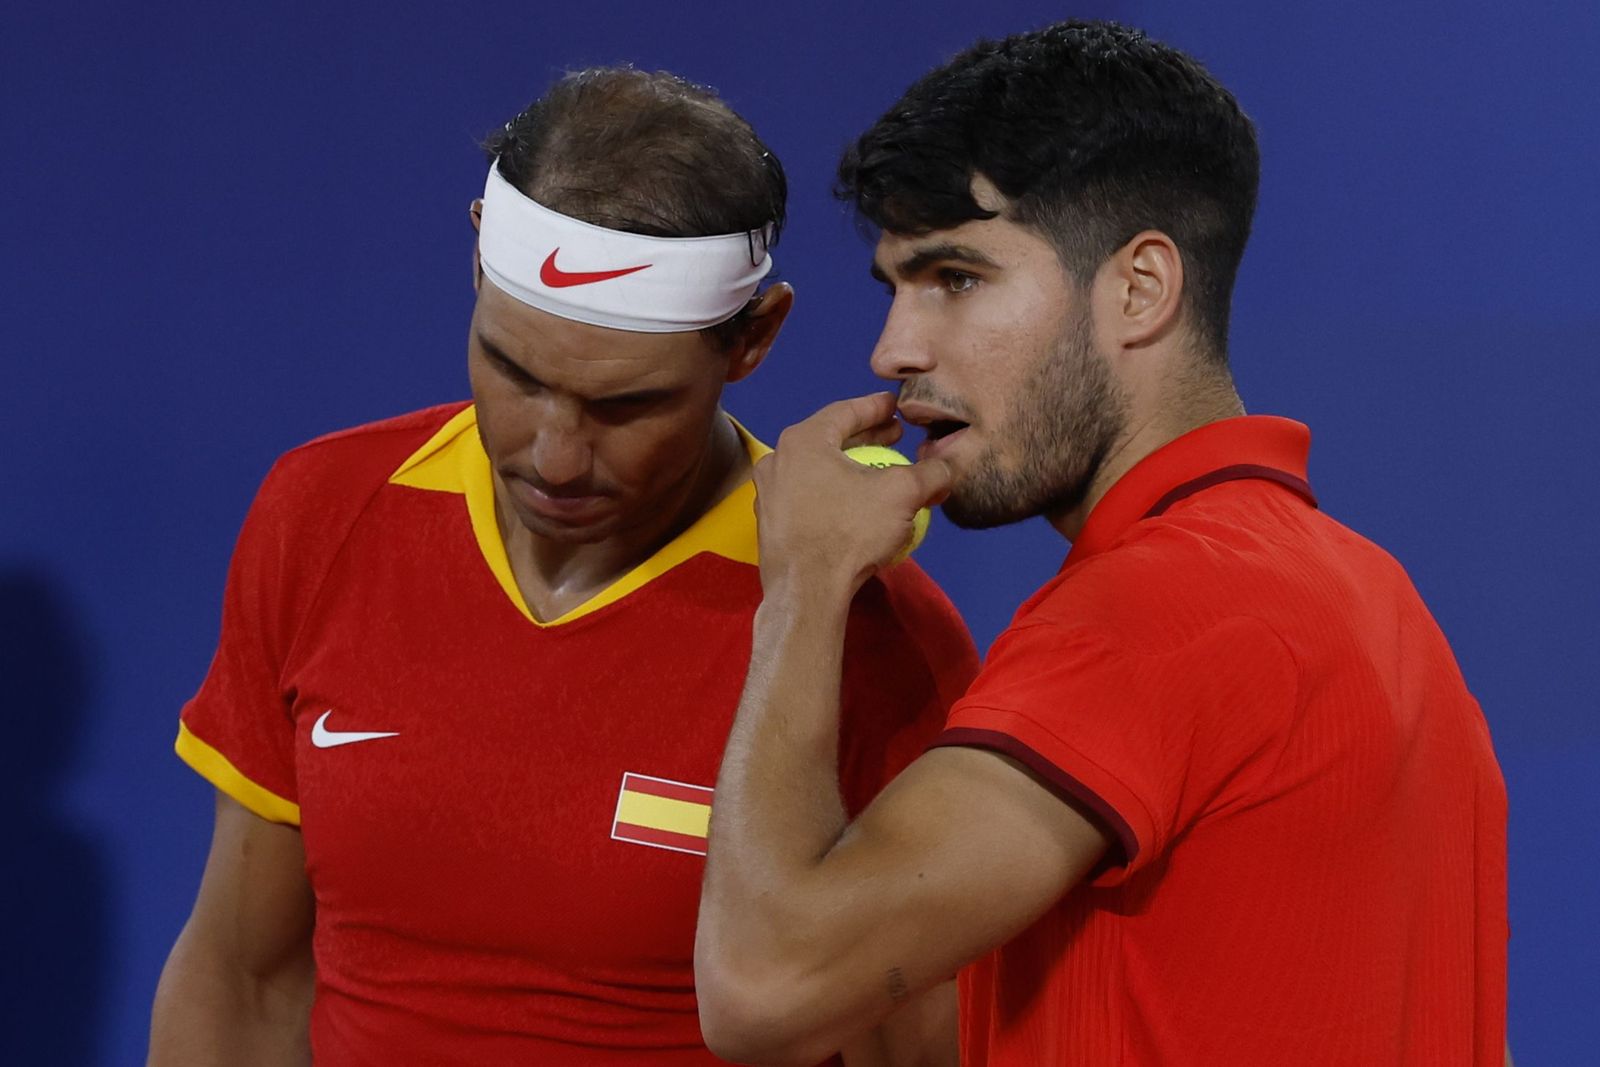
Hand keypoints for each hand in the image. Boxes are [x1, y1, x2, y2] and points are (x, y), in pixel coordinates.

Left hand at [753, 393, 952, 596]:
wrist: (807, 592)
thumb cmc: (849, 533)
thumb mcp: (902, 495)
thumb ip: (929, 473)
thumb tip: (947, 467)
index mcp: (803, 441)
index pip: (845, 412)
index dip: (876, 407)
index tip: (895, 406)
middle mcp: (778, 460)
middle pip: (829, 439)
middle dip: (865, 436)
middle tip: (893, 435)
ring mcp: (769, 493)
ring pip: (817, 469)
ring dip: (849, 467)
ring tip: (879, 472)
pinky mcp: (771, 523)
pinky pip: (808, 497)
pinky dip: (834, 494)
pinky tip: (857, 507)